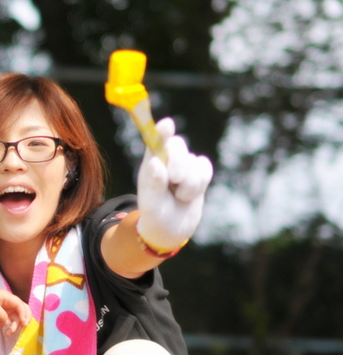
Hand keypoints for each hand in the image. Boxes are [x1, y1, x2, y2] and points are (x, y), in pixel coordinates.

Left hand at [0, 284, 31, 335]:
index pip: (20, 305)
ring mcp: (4, 310)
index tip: (23, 324)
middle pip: (21, 313)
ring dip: (11, 328)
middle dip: (21, 322)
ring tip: (5, 334)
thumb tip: (9, 323)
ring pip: (12, 321)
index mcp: (8, 298)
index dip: (24, 314)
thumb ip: (0, 315)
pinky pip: (1, 324)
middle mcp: (9, 304)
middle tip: (19, 329)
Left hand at [136, 118, 212, 250]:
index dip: (161, 132)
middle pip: (177, 145)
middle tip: (174, 181)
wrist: (171, 229)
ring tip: (178, 196)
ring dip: (188, 184)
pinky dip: (199, 184)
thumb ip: (153, 183)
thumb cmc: (155, 214)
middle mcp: (166, 159)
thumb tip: (155, 162)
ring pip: (192, 162)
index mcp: (150, 163)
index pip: (155, 141)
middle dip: (178, 163)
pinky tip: (189, 194)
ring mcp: (183, 164)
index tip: (167, 125)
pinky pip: (205, 169)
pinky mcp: (198, 172)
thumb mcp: (151, 202)